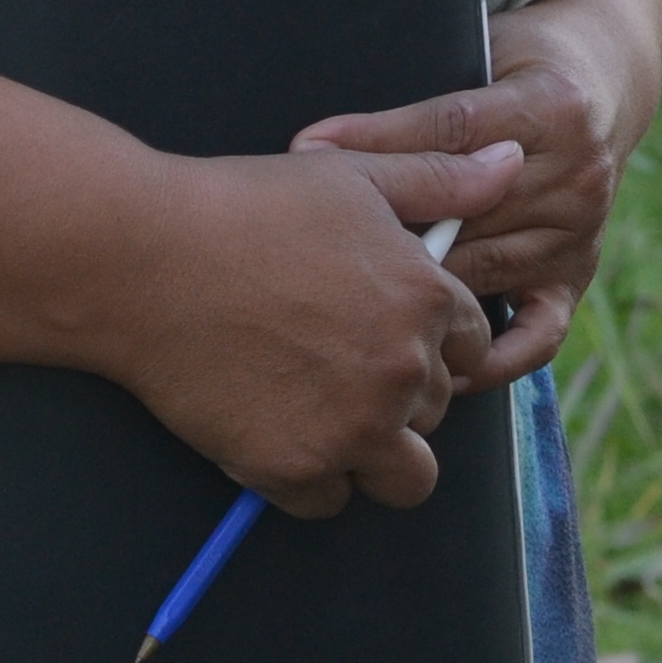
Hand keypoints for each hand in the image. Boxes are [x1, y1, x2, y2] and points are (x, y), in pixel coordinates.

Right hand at [110, 139, 512, 517]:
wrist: (145, 260)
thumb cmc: (247, 207)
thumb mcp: (358, 177)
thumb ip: (443, 177)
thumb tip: (517, 160)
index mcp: (428, 301)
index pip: (474, 348)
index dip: (434, 342)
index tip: (388, 334)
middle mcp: (403, 371)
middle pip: (438, 410)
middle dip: (403, 395)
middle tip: (338, 365)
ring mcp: (352, 426)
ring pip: (405, 476)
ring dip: (375, 454)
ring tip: (324, 414)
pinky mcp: (292, 467)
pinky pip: (329, 502)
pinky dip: (308, 481)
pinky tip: (276, 433)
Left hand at [296, 0, 661, 388]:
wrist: (603, 81)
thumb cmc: (519, 66)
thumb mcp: (479, 58)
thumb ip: (413, 112)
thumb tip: (311, 152)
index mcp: (551, 106)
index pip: (453, 128)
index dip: (378, 140)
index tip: (309, 155)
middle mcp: (577, 173)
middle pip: (466, 212)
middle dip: (390, 231)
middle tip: (317, 260)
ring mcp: (582, 231)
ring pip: (485, 271)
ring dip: (420, 291)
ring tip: (349, 315)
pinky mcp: (579, 274)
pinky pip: (539, 332)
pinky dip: (493, 355)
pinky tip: (441, 364)